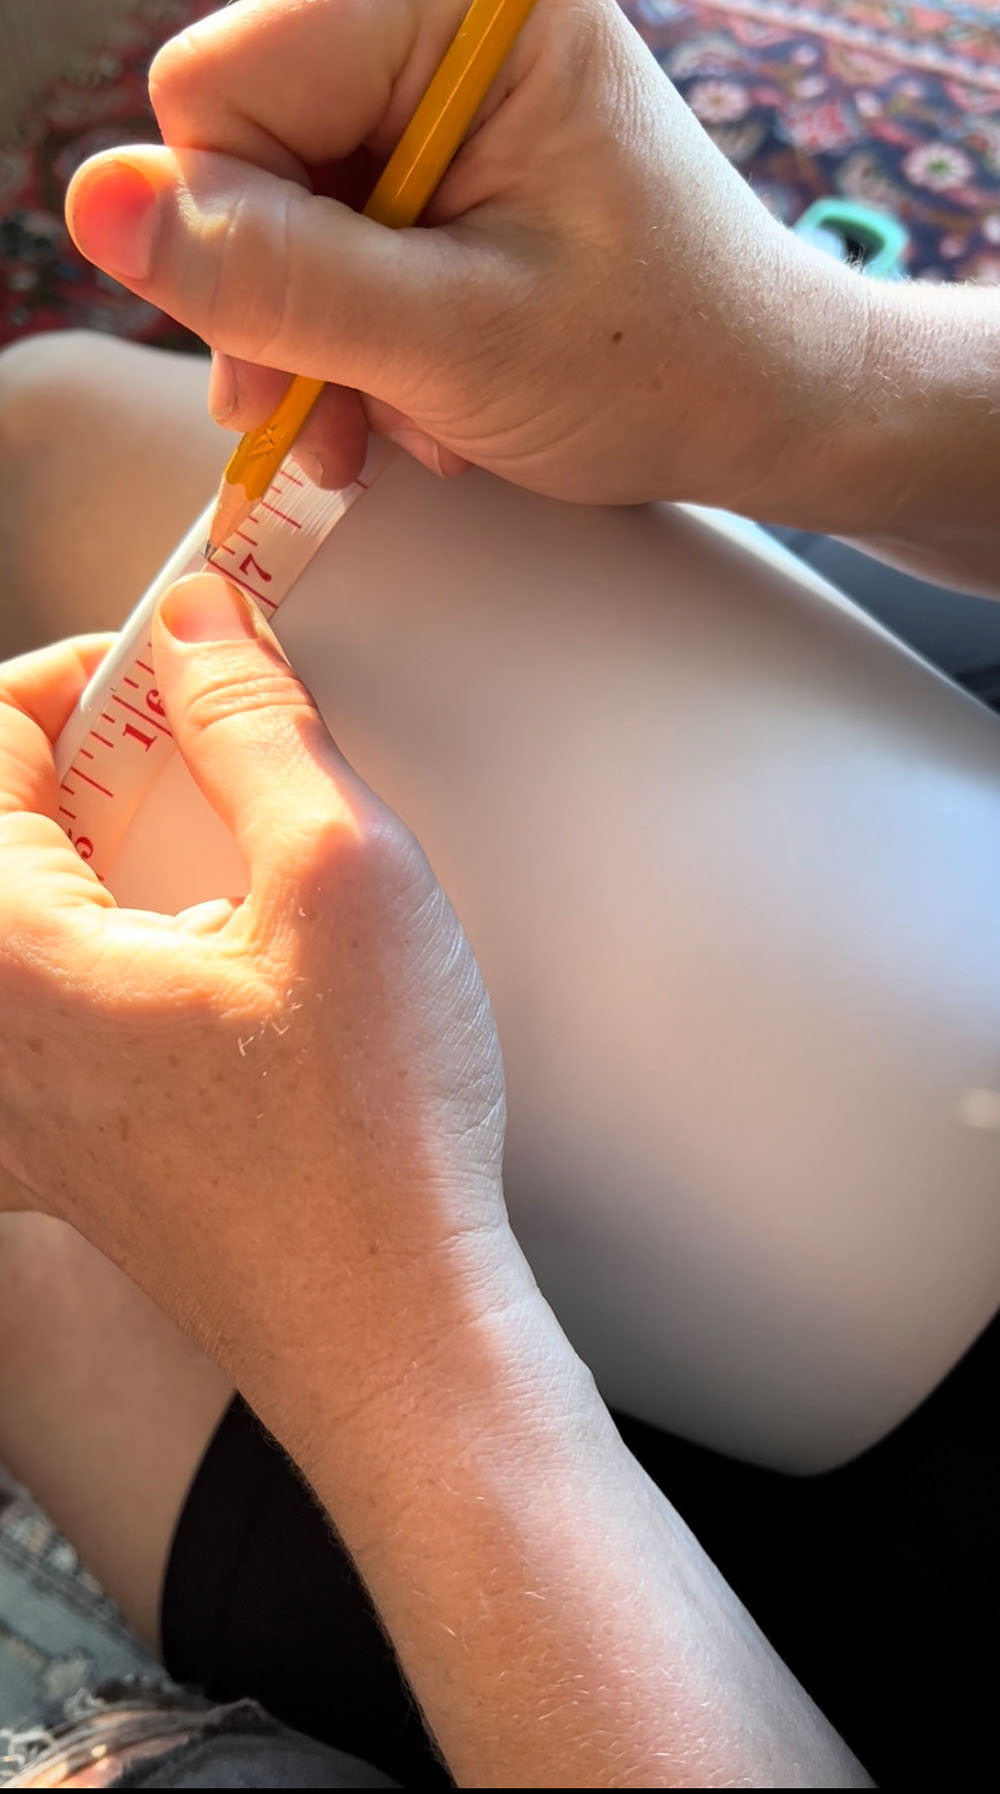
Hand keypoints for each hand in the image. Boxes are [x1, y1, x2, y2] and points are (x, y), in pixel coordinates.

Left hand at [0, 576, 510, 1421]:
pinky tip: (213, 965)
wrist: (392, 1330)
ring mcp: (16, 1107)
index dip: (86, 675)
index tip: (178, 670)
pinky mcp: (63, 1149)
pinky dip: (114, 943)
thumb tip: (198, 624)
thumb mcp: (341, 874)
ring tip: (222, 860)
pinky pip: (52, 1003)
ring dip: (110, 851)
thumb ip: (253, 722)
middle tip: (211, 758)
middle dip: (100, 760)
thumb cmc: (371, 1139)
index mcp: (11, 958)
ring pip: (26, 916)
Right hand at [63, 0, 868, 513]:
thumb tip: (97, 205)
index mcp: (462, 7)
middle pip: (242, 141)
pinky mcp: (441, 147)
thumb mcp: (455, 341)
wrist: (759, 398)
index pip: (226, 85)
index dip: (238, 235)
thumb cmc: (659, 361)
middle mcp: (443, 19)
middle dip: (280, 300)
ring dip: (314, 336)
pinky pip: (328, 225)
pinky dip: (353, 330)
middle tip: (342, 410)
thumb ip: (276, 279)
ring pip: (274, 197)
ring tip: (395, 416)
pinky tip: (409, 391)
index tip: (308, 351)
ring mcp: (440, 84)